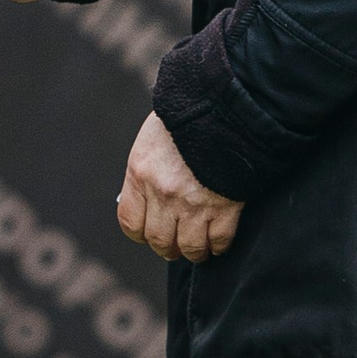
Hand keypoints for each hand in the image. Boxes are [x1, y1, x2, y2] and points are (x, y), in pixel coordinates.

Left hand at [116, 109, 243, 260]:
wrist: (226, 105)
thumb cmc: (189, 116)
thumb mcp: (153, 139)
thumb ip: (149, 171)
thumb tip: (150, 199)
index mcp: (140, 173)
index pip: (130, 222)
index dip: (140, 234)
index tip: (148, 234)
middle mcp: (163, 193)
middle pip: (159, 241)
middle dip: (167, 248)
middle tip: (175, 246)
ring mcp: (194, 203)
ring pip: (190, 248)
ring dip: (194, 252)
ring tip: (199, 249)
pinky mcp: (225, 206)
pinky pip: (220, 240)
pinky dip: (219, 246)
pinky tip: (219, 241)